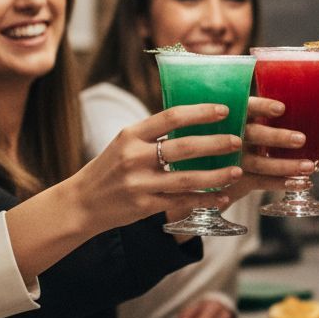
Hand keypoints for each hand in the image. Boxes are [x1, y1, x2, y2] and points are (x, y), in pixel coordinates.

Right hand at [71, 104, 246, 233]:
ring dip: (216, 175)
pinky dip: (204, 200)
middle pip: (183, 147)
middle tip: (238, 141)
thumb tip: (195, 117)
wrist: (81, 203)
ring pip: (186, 178)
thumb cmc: (109, 168)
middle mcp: (134, 157)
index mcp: (131, 134)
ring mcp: (139, 183)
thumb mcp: (125, 142)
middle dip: (215, 143)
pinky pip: (181, 202)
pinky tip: (222, 198)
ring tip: (237, 171)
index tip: (224, 110)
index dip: (200, 112)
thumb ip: (154, 133)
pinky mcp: (143, 206)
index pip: (171, 117)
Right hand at [236, 96, 314, 197]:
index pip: (247, 105)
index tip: (282, 108)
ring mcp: (233, 159)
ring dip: (285, 166)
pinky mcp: (238, 180)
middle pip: (254, 134)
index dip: (263, 106)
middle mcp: (232, 135)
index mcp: (237, 113)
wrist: (216, 166)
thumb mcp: (257, 115)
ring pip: (260, 163)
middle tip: (302, 139)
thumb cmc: (249, 131)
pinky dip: (282, 183)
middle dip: (278, 137)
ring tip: (309, 166)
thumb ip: (290, 105)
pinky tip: (303, 183)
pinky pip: (262, 182)